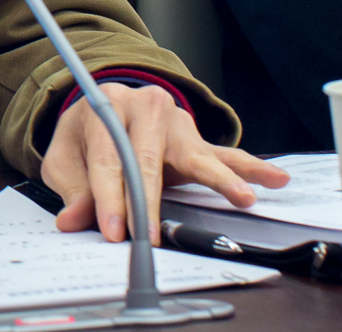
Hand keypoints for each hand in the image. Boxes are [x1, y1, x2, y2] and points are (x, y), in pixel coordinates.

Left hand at [41, 83, 289, 243]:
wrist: (105, 109)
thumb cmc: (87, 137)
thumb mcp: (66, 158)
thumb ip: (73, 189)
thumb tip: (74, 220)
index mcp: (105, 107)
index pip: (108, 157)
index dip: (108, 198)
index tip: (113, 231)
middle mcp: (144, 106)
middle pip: (148, 158)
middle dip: (146, 201)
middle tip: (147, 235)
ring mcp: (175, 120)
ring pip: (196, 154)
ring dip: (220, 179)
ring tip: (243, 198)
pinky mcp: (195, 137)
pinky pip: (225, 154)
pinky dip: (250, 169)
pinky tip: (275, 178)